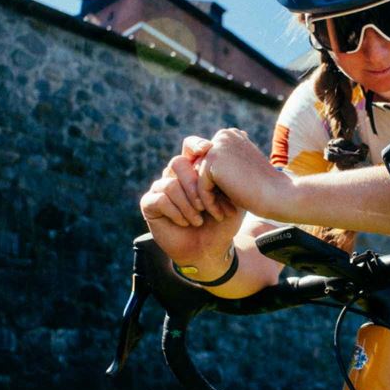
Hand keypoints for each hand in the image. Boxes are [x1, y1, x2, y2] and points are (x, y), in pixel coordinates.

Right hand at [140, 139, 244, 273]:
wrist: (210, 250)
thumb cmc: (222, 224)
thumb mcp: (232, 198)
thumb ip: (231, 174)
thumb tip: (240, 140)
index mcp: (193, 170)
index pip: (189, 146)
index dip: (195, 145)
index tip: (208, 150)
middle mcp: (174, 176)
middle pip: (177, 163)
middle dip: (194, 184)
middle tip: (205, 206)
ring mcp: (160, 189)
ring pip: (170, 184)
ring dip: (187, 204)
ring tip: (198, 219)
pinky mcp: (149, 204)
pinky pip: (160, 199)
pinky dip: (175, 212)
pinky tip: (185, 222)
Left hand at [193, 129, 293, 221]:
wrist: (279, 196)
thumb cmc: (262, 189)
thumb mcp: (239, 171)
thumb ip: (222, 165)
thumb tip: (196, 166)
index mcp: (230, 135)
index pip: (208, 163)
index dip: (215, 186)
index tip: (228, 202)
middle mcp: (223, 135)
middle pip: (200, 170)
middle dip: (209, 192)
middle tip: (223, 211)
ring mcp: (217, 146)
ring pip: (198, 179)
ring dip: (208, 199)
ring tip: (222, 214)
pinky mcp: (213, 161)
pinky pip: (200, 188)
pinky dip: (208, 204)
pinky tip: (220, 215)